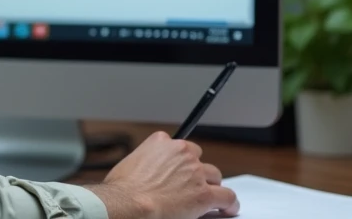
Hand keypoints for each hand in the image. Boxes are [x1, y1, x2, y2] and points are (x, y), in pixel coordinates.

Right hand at [86, 131, 238, 218]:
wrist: (128, 204)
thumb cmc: (122, 189)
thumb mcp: (129, 164)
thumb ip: (144, 162)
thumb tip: (145, 174)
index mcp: (161, 142)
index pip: (179, 146)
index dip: (181, 162)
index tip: (180, 170)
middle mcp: (181, 152)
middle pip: (199, 159)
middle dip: (197, 172)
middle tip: (191, 187)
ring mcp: (195, 172)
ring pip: (214, 176)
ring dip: (211, 186)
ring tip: (210, 200)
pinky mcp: (204, 194)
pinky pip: (227, 196)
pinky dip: (229, 204)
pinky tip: (227, 210)